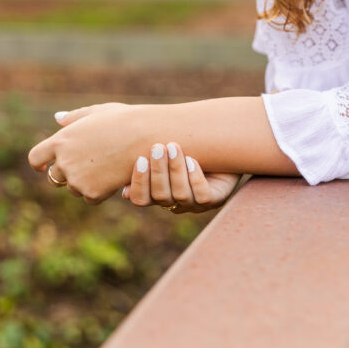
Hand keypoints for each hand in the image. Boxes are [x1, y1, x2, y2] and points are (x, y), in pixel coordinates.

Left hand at [28, 103, 149, 203]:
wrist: (147, 137)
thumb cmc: (126, 121)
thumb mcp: (99, 113)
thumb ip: (75, 117)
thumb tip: (58, 118)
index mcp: (61, 140)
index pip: (36, 158)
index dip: (40, 164)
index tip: (44, 167)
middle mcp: (64, 161)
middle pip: (55, 177)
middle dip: (67, 174)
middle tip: (89, 167)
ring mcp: (77, 179)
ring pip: (74, 188)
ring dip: (85, 182)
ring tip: (108, 167)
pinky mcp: (92, 193)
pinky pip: (90, 197)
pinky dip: (100, 191)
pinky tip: (114, 177)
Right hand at [122, 141, 240, 213]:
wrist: (224, 144)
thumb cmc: (189, 145)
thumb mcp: (165, 150)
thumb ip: (147, 160)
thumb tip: (124, 187)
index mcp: (157, 192)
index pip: (141, 198)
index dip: (139, 182)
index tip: (140, 159)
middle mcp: (174, 202)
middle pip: (160, 196)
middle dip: (158, 171)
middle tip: (158, 147)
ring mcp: (195, 203)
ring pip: (180, 195)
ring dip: (175, 169)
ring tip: (174, 147)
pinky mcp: (215, 200)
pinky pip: (202, 196)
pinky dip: (195, 178)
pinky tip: (192, 160)